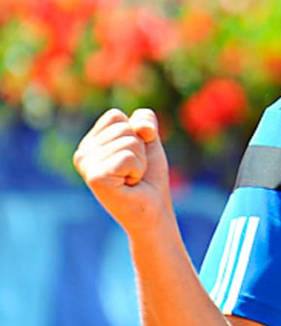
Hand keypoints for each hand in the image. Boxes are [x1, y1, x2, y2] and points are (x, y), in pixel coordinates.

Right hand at [73, 108, 172, 233]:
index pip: (115, 116)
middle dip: (139, 148)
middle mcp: (82, 154)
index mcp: (89, 143)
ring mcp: (86, 166)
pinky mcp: (95, 177)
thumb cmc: (149, 176)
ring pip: (129, 141)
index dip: (136, 133)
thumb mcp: (149, 140)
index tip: (132, 156)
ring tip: (131, 178)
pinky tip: (129, 184)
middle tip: (133, 171)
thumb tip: (140, 128)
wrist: (153, 210)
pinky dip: (138, 169)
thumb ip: (144, 119)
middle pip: (123, 127)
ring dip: (140, 160)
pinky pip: (128, 157)